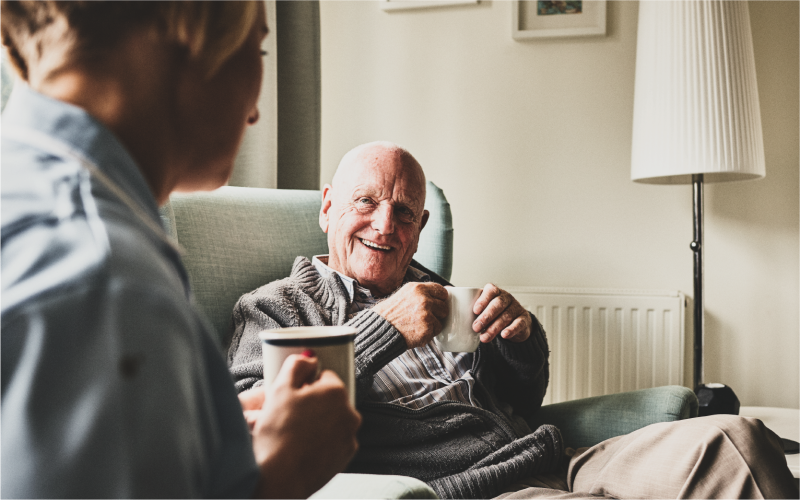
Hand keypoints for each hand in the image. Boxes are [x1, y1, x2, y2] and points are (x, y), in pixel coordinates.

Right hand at [248, 354, 361, 499]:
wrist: (280, 476)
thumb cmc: (278, 433)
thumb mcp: (280, 389)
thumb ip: (297, 365)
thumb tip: (309, 358)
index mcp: (336, 391)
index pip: (325, 377)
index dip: (307, 385)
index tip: (295, 396)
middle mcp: (350, 411)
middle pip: (331, 398)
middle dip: (315, 403)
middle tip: (293, 415)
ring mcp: (350, 435)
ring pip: (334, 419)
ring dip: (321, 421)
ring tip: (297, 432)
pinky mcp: (347, 455)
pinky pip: (336, 439)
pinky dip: (325, 440)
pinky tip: (306, 445)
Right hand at [372, 281, 448, 348]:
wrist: (381, 328)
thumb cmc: (391, 313)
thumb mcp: (405, 294)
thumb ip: (422, 293)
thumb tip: (440, 295)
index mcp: (418, 288)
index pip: (442, 292)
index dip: (440, 299)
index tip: (436, 304)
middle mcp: (424, 300)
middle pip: (444, 307)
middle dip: (437, 313)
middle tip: (424, 317)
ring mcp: (426, 315)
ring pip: (441, 320)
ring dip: (433, 324)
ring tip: (419, 324)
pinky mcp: (427, 329)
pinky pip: (436, 331)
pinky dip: (429, 333)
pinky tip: (417, 331)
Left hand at [472, 283, 530, 342]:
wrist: (516, 323)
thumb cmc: (495, 314)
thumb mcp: (484, 309)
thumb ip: (471, 308)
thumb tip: (450, 301)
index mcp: (495, 293)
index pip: (491, 291)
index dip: (483, 300)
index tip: (475, 310)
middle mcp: (507, 298)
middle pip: (498, 304)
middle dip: (486, 316)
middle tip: (476, 327)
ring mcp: (516, 308)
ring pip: (506, 316)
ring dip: (494, 328)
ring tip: (484, 337)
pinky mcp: (524, 319)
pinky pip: (519, 324)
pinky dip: (511, 330)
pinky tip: (504, 335)